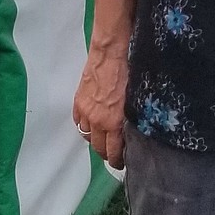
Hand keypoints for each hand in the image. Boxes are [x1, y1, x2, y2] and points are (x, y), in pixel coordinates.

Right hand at [73, 43, 128, 169]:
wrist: (111, 52)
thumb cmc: (129, 72)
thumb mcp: (136, 100)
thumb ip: (132, 120)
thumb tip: (132, 133)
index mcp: (114, 122)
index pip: (113, 152)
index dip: (117, 161)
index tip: (122, 162)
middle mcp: (97, 121)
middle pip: (98, 148)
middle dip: (107, 154)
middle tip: (114, 154)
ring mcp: (85, 111)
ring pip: (87, 136)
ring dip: (95, 140)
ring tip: (104, 139)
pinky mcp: (78, 101)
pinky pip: (78, 122)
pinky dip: (85, 126)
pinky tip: (92, 124)